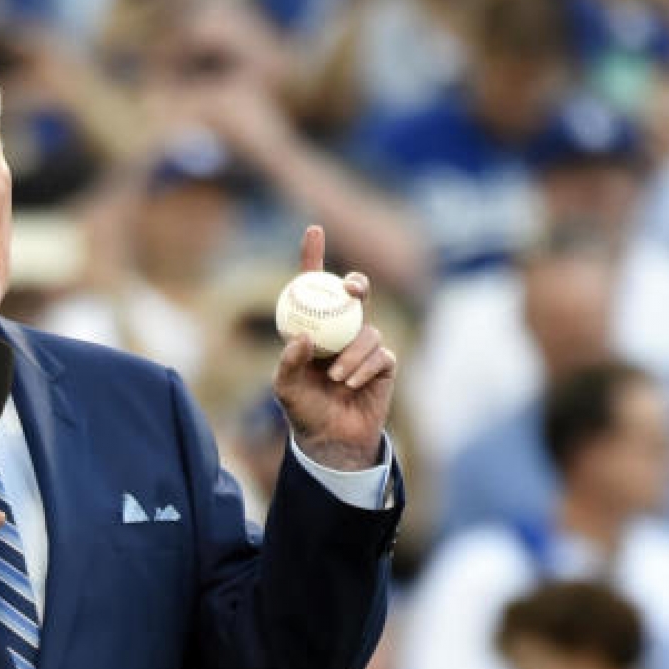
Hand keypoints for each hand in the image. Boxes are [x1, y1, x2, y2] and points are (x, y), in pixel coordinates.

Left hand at [273, 226, 396, 470]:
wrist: (330, 440)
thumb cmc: (303, 410)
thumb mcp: (285, 388)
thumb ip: (289, 362)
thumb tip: (302, 336)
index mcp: (315, 327)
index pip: (313, 284)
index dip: (315, 254)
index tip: (314, 229)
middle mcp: (341, 330)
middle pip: (355, 293)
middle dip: (356, 284)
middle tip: (350, 291)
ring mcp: (365, 345)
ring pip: (369, 331)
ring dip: (352, 353)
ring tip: (335, 379)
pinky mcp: (384, 365)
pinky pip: (381, 356)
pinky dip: (364, 370)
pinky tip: (350, 385)